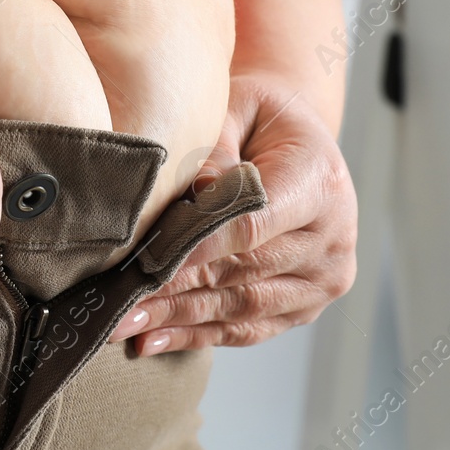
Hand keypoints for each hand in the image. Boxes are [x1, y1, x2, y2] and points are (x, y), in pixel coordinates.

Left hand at [109, 74, 355, 354]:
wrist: (299, 142)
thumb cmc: (259, 119)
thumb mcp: (237, 109)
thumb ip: (212, 151)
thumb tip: (184, 201)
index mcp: (318, 181)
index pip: (251, 223)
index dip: (197, 246)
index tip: (146, 262)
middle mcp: (332, 236)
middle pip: (242, 271)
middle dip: (173, 289)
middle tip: (117, 301)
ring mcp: (324, 277)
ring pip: (242, 307)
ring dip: (178, 320)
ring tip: (124, 325)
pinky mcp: (307, 304)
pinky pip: (249, 328)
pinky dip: (198, 335)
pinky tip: (153, 340)